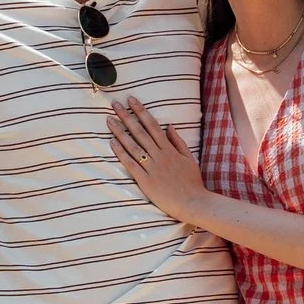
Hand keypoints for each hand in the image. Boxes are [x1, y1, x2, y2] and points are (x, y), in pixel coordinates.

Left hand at [108, 95, 208, 222]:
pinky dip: (121, 153)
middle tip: (114, 104)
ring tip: (109, 120)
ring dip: (120, 132)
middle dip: (126, 116)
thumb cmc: (192, 183)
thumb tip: (169, 126)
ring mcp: (151, 168)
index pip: (152, 125)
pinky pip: (131, 164)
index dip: (141, 111)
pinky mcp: (145, 181)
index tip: (131, 100)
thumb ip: (178, 142)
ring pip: (133, 146)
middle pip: (140, 132)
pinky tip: (112, 142)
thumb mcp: (189, 159)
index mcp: (169, 149)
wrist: (193, 203)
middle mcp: (159, 155)